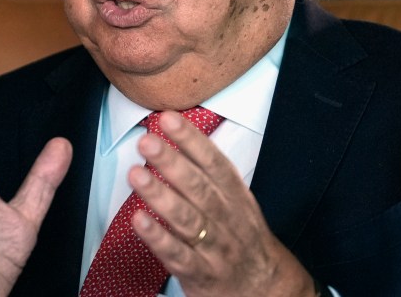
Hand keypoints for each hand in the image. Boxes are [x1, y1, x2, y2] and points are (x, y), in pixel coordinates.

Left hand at [129, 111, 316, 296]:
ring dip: (160, 195)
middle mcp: (227, 218)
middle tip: (147, 141)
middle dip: (172, 162)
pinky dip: (158, 238)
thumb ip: (207, 174)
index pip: (214, 163)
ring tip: (136, 174)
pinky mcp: (199, 274)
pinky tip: (138, 220)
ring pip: (187, 219)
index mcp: (236, 196)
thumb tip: (174, 136)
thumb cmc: (241, 237)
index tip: (168, 119)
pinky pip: (177, 255)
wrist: (264, 289)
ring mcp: (214, 247)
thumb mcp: (236, 201)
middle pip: (199, 188)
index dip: (192, 140)